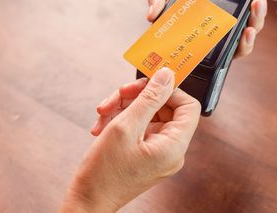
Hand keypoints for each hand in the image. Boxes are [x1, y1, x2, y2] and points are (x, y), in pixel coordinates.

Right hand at [61, 68, 200, 212]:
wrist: (87, 201)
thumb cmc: (104, 172)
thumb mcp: (125, 127)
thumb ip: (149, 98)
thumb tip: (167, 76)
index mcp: (174, 146)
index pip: (188, 106)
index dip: (170, 90)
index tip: (149, 82)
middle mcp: (171, 149)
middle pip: (165, 107)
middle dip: (139, 97)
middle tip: (118, 94)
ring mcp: (158, 151)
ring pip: (148, 114)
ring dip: (125, 107)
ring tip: (103, 114)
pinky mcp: (146, 152)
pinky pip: (140, 126)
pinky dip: (122, 120)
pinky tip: (102, 126)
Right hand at [147, 0, 266, 57]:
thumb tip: (151, 15)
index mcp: (196, 32)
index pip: (209, 52)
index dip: (219, 56)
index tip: (225, 50)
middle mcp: (214, 29)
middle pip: (234, 46)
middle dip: (245, 41)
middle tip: (248, 29)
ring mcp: (228, 18)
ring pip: (246, 30)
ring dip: (256, 22)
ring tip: (257, 7)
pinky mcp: (239, 4)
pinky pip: (251, 13)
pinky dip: (256, 9)